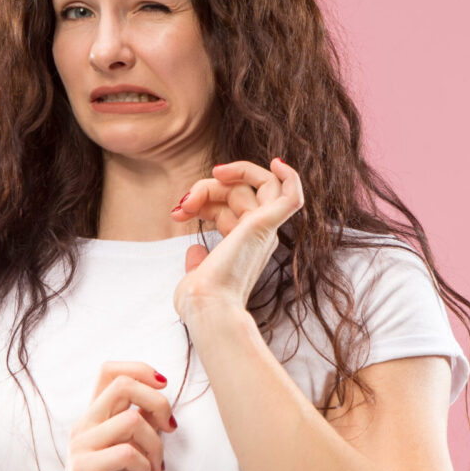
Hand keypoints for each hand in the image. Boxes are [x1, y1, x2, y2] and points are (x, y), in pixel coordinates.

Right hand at [50, 361, 177, 470]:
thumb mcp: (136, 455)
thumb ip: (142, 427)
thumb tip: (158, 404)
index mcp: (95, 418)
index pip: (110, 370)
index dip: (141, 369)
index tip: (164, 390)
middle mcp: (84, 426)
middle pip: (122, 384)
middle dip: (158, 402)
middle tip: (170, 429)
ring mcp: (81, 447)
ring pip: (131, 420)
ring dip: (155, 442)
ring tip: (155, 465)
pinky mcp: (83, 470)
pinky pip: (126, 452)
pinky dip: (144, 463)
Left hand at [169, 157, 304, 321]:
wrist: (208, 309)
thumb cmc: (200, 302)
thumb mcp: (195, 275)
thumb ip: (198, 261)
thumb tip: (195, 249)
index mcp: (245, 245)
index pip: (230, 206)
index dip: (204, 199)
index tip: (178, 211)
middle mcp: (260, 236)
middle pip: (241, 191)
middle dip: (207, 188)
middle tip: (183, 205)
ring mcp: (265, 230)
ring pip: (258, 184)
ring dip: (226, 177)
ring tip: (198, 190)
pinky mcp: (266, 225)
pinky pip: (291, 195)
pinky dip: (289, 176)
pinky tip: (277, 162)